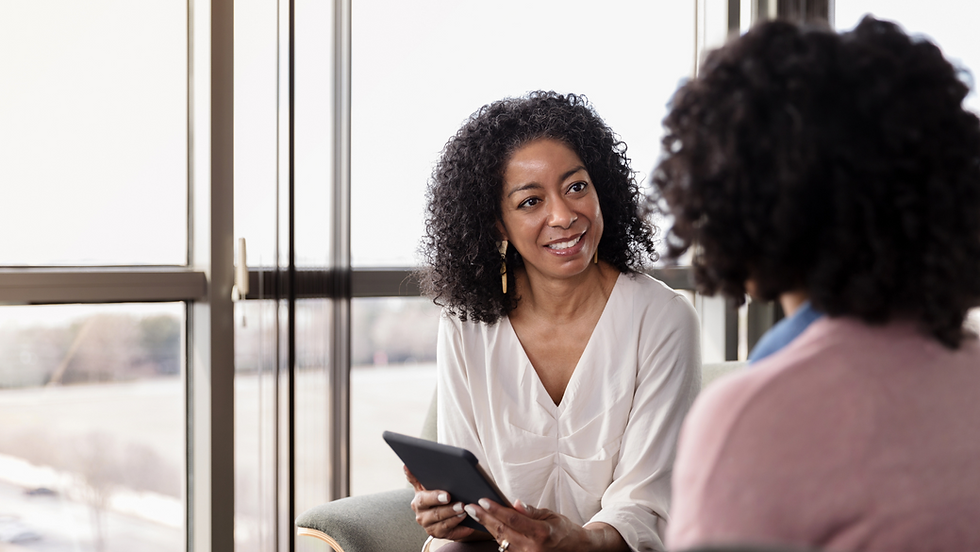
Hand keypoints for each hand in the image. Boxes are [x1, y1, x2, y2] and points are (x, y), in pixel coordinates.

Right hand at [404, 466, 474, 540]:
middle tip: (461, 504)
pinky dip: (460, 530)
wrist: (439, 511)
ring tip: (465, 512)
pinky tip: (468, 526)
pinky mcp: (438, 535)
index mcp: (418, 501)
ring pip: (443, 524)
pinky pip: (450, 534)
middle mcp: (421, 515)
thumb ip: (416, 477)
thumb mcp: (425, 485)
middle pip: (435, 513)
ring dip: (455, 518)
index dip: (435, 497)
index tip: (447, 495)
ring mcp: (429, 527)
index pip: (425, 499)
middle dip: (449, 509)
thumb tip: (406, 465)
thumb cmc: (434, 494)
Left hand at [463, 499, 626, 551]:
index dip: (496, 510)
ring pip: (500, 539)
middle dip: (484, 518)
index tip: (483, 501)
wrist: (574, 548)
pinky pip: (504, 546)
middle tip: (470, 506)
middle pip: (502, 531)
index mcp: (541, 533)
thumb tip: (515, 503)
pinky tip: (486, 524)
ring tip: (474, 513)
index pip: (513, 520)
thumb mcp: (551, 515)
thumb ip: (531, 511)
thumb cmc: (563, 529)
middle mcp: (532, 548)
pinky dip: (494, 534)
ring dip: (486, 526)